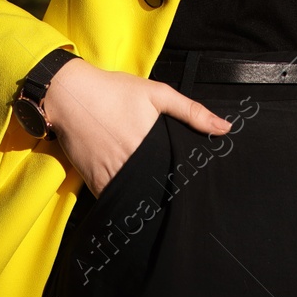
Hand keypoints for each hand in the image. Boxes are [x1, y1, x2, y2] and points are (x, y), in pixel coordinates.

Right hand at [42, 57, 232, 195]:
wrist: (69, 94)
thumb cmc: (114, 90)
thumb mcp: (156, 93)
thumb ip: (191, 111)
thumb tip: (226, 128)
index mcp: (150, 144)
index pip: (176, 175)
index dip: (186, 184)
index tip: (194, 188)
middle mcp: (131, 163)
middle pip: (157, 190)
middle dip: (169, 195)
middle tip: (180, 200)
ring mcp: (111, 174)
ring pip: (136, 199)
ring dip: (147, 202)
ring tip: (160, 205)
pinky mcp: (93, 181)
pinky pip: (113, 199)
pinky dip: (123, 202)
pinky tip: (134, 201)